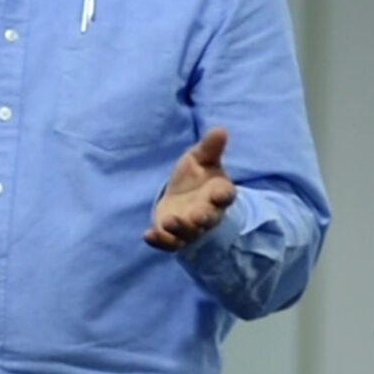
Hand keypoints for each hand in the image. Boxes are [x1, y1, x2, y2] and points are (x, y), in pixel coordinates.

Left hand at [146, 127, 236, 251]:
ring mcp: (191, 228)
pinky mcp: (174, 237)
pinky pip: (169, 243)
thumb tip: (220, 129)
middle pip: (210, 219)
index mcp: (218, 193)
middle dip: (204, 217)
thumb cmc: (197, 176)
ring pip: (189, 233)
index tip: (220, 192)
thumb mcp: (201, 159)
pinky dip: (159, 241)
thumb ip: (210, 148)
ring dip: (180, 228)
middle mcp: (208, 213)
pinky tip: (148, 235)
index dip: (223, 195)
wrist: (182, 197)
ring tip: (169, 221)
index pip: (225, 195)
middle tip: (197, 214)